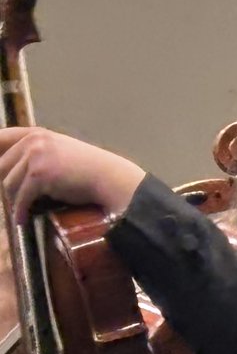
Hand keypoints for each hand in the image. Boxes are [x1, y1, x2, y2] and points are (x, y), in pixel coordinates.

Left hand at [0, 127, 144, 224]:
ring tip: (18, 211)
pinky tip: (22, 220)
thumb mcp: (60, 151)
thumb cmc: (89, 169)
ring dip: (12, 200)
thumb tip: (14, 171)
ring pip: (8, 183)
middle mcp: (32, 142)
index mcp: (36, 133)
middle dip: (4, 184)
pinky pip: (21, 197)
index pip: (0, 138)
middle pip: (2, 165)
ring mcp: (35, 157)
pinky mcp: (39, 175)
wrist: (108, 178)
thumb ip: (38, 153)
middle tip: (9, 198)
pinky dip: (20, 211)